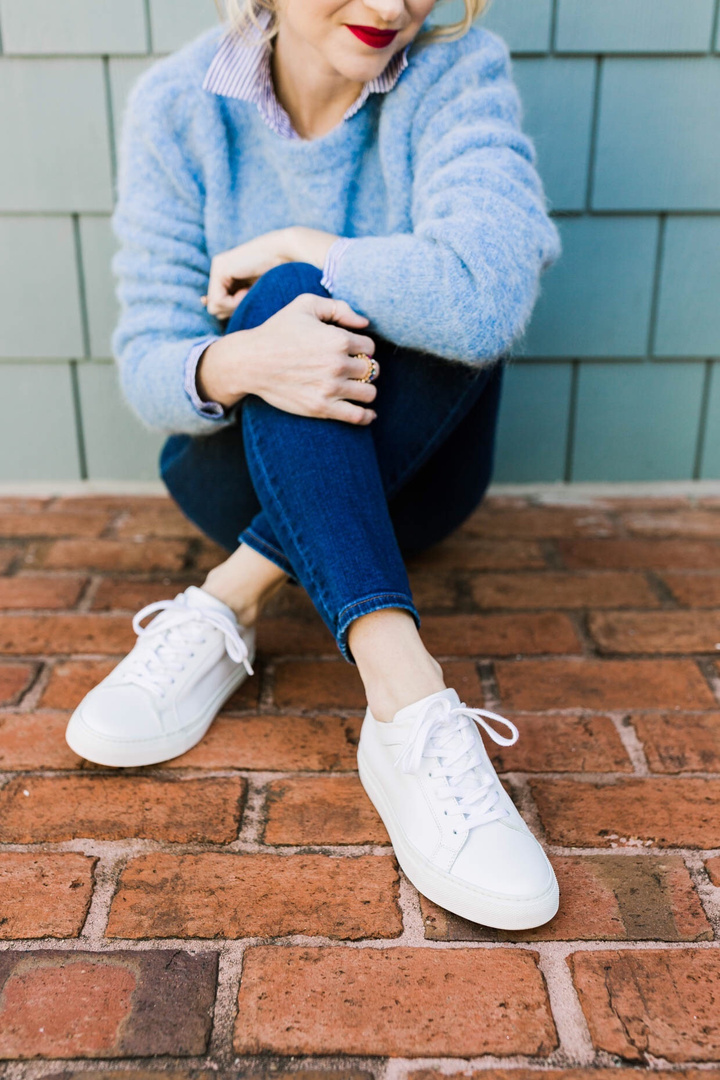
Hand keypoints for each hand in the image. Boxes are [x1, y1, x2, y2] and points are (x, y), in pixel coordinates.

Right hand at [197, 293, 378, 424]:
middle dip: (364, 368)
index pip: (370, 347)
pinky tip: (368, 413)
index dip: (362, 348)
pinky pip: (358, 416)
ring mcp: (331, 388)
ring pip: (369, 393)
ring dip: (365, 389)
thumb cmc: (277, 331)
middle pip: (372, 370)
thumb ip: (339, 307)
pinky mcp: (322, 408)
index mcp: (338, 339)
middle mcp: (338, 364)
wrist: (250, 362)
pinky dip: (367, 416)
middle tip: (352, 369)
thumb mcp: (305, 305)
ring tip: (355, 387)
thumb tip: (365, 323)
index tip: (351, 351)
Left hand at [202, 226, 339, 319]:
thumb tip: (209, 308)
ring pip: (214, 306)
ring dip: (234, 307)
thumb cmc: (277, 277)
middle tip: (249, 298)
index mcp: (226, 276)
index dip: (231, 311)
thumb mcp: (252, 296)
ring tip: (249, 294)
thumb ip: (234, 303)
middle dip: (232, 311)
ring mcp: (217, 267)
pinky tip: (247, 291)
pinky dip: (234, 302)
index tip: (247, 304)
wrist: (285, 255)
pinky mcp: (219, 267)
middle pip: (214, 308)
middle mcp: (219, 270)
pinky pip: (218, 299)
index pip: (217, 306)